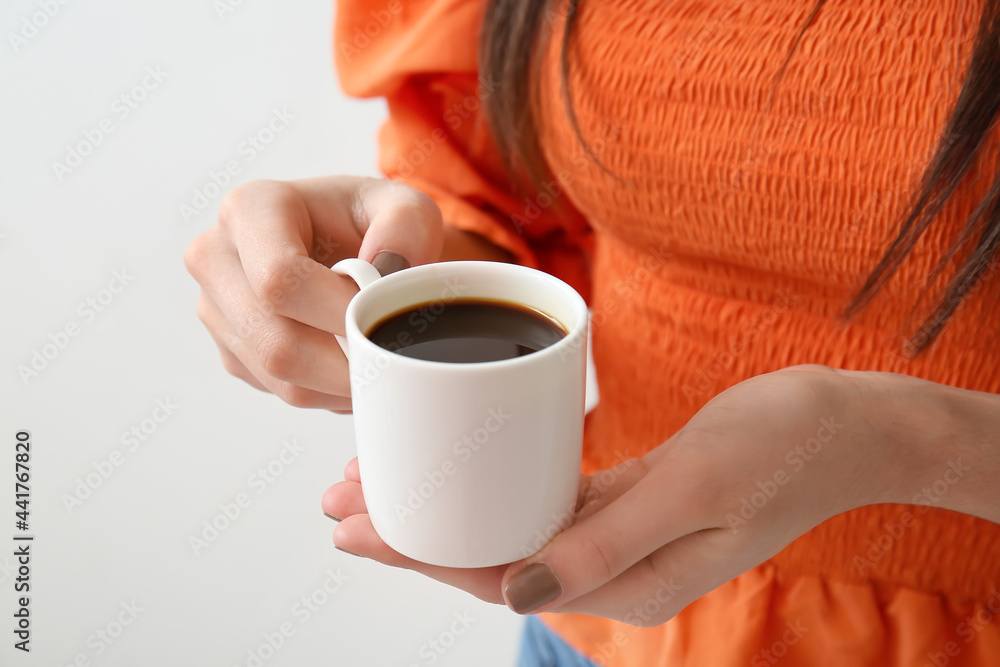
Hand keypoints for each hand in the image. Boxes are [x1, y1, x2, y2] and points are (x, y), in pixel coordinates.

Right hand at [184, 177, 444, 411]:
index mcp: (250, 210)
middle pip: (275, 340)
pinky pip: (279, 390)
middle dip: (343, 361)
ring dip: (338, 382)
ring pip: (278, 374)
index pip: (279, 279)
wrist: (350, 243)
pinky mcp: (231, 350)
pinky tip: (351, 364)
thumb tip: (385, 270)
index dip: (337, 313)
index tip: (382, 321)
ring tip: (377, 360)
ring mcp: (216, 309)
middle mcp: (217, 258)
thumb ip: (405, 226)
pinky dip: (326, 390)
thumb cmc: (371, 222)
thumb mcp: (405, 207)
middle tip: (391, 358)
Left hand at [322, 365, 891, 622]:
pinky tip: (461, 468)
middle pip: (488, 554)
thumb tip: (513, 586)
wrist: (847, 427)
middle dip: (411, 531)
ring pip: (508, 527)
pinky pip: (544, 499)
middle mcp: (614, 568)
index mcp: (627, 583)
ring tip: (379, 484)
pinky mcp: (628, 498)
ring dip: (445, 507)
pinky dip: (494, 486)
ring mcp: (620, 534)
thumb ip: (604, 543)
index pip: (495, 575)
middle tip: (339, 500)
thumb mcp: (696, 492)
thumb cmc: (784, 448)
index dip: (417, 553)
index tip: (353, 526)